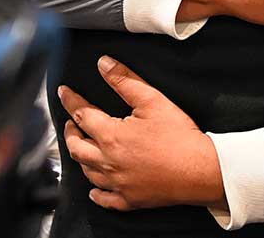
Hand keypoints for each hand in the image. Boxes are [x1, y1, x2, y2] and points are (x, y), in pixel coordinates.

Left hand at [58, 57, 224, 211]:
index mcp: (111, 136)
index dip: (70, 100)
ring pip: (87, 171)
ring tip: (82, 147)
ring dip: (81, 157)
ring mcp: (117, 183)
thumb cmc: (179, 137)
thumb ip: (125, 80)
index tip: (64, 92)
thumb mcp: (153, 100)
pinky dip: (96, 192)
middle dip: (70, 132)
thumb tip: (104, 64)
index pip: (82, 114)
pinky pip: (104, 198)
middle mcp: (108, 162)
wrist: (200, 171)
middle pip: (76, 147)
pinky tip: (95, 188)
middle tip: (71, 123)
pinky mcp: (129, 199)